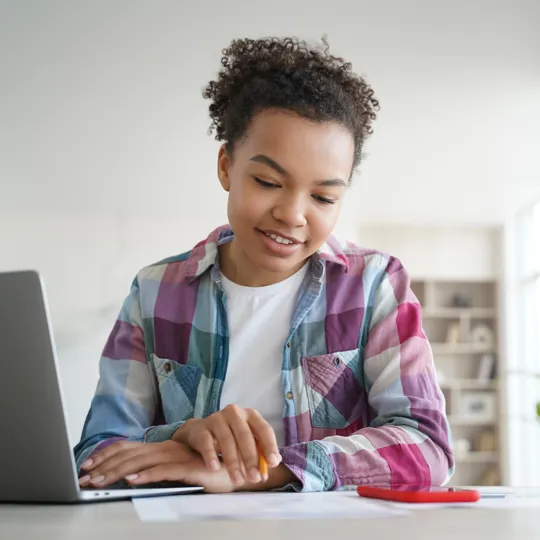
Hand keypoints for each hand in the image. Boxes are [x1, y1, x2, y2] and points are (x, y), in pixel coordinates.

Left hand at [78, 440, 236, 492]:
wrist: (236, 467)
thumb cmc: (206, 469)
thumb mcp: (176, 466)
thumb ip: (157, 467)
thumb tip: (131, 473)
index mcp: (161, 447)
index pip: (128, 448)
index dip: (105, 455)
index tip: (86, 465)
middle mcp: (167, 447)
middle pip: (130, 455)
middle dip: (104, 466)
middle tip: (85, 478)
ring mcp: (177, 456)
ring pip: (142, 462)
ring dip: (118, 471)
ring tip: (100, 480)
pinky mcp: (189, 467)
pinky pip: (165, 470)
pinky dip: (147, 475)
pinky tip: (133, 480)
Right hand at [173, 405, 281, 485]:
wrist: (200, 432)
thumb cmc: (231, 437)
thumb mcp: (247, 441)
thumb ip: (260, 451)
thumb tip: (272, 463)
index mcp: (250, 415)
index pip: (264, 429)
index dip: (270, 446)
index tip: (273, 463)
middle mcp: (235, 413)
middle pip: (245, 435)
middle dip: (251, 458)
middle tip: (254, 478)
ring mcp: (217, 418)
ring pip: (227, 440)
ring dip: (233, 462)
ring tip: (237, 480)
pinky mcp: (201, 428)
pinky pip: (207, 442)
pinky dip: (211, 455)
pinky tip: (215, 468)